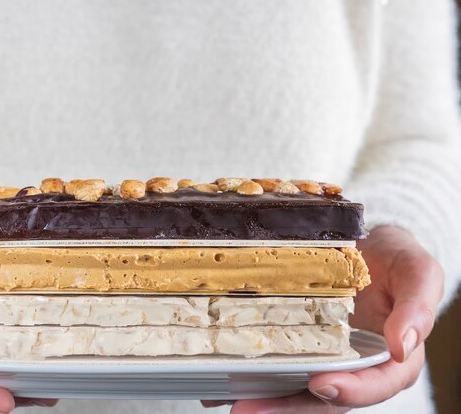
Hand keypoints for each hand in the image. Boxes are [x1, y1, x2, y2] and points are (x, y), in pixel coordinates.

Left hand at [209, 225, 443, 412]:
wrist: (362, 242)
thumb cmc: (393, 258)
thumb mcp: (417, 271)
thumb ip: (418, 305)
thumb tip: (402, 346)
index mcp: (389, 357)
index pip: (374, 384)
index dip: (350, 390)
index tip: (320, 383)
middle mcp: (352, 364)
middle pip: (323, 398)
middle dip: (286, 408)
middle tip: (248, 409)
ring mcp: (321, 356)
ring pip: (293, 388)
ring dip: (263, 399)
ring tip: (227, 399)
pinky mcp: (296, 343)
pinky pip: (275, 365)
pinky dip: (249, 375)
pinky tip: (219, 377)